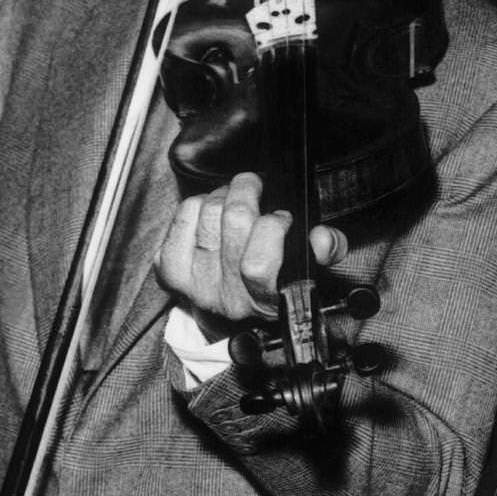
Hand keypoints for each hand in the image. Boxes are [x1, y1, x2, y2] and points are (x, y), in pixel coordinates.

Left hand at [156, 170, 347, 324]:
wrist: (228, 310)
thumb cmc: (271, 282)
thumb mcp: (307, 270)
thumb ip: (325, 251)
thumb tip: (322, 238)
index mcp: (264, 301)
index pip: (257, 265)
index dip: (272, 228)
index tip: (281, 217)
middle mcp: (226, 297)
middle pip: (233, 222)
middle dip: (247, 191)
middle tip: (255, 185)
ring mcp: (194, 283)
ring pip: (208, 212)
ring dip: (223, 195)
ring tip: (233, 199)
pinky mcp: (170, 268)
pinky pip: (184, 215)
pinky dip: (197, 203)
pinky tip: (210, 211)